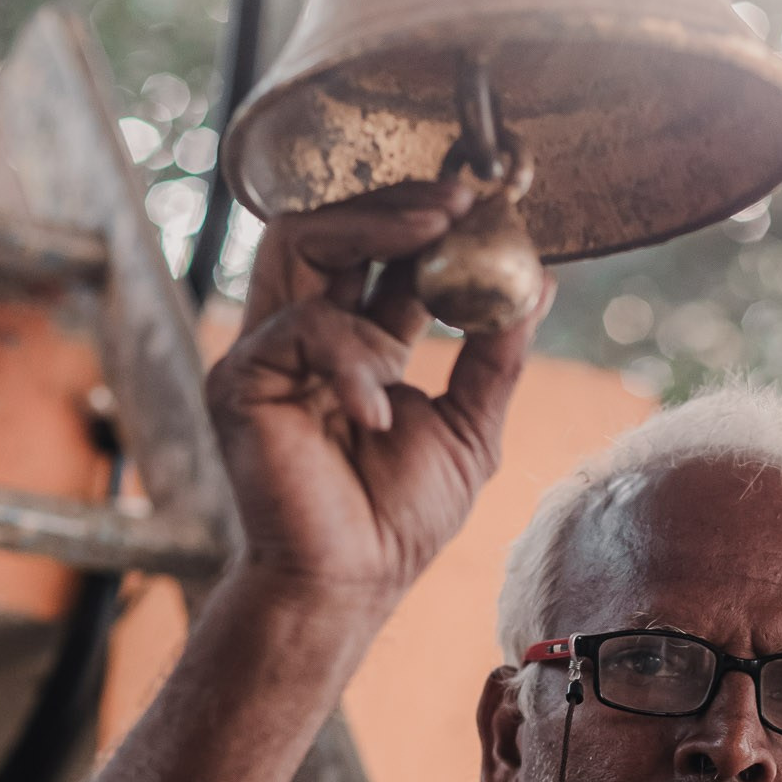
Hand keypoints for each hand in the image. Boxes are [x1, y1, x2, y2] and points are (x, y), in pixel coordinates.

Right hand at [207, 179, 554, 613]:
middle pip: (333, 226)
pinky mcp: (241, 380)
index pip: (382, 254)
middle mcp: (306, 336)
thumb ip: (498, 354)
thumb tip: (541, 283)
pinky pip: (298, 331)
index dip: (427, 219)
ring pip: (298, 241)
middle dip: (397, 201)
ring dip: (372, 227)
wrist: (349, 585)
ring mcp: (268, 352)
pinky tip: (380, 414)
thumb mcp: (471, 426)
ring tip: (436, 233)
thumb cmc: (397, 519)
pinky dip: (351, 360)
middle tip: (459, 196)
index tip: (484, 199)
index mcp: (357, 343)